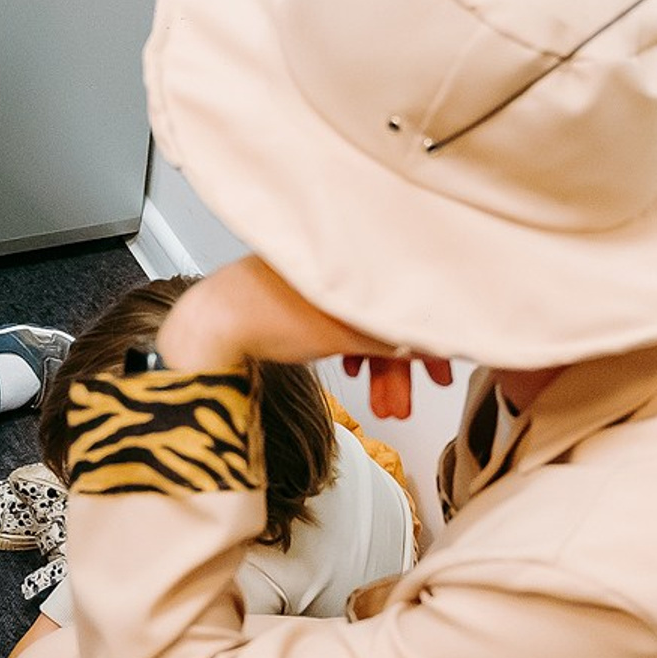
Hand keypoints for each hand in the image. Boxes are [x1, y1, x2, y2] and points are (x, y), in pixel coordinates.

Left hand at [157, 256, 453, 421]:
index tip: (448, 360)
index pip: (414, 287)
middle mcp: (340, 256)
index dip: (437, 330)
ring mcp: (318, 274)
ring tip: (385, 405)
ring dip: (380, 366)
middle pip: (390, 307)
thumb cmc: (263, 314)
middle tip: (412, 399)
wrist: (208, 325)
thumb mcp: (347, 330)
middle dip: (404, 362)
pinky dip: (353, 346)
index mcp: (355, 252)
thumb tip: (441, 340)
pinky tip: (353, 369)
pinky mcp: (300, 293)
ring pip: (366, 318)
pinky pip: (342, 318)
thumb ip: (398, 334)